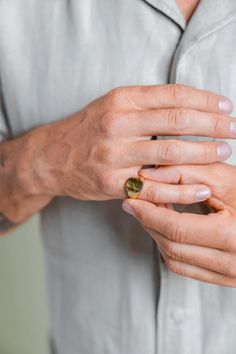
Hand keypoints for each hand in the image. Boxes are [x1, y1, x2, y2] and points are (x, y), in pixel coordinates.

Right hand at [32, 84, 233, 200]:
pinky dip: (181, 189)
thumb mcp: (111, 105)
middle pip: (176, 121)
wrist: (50, 157)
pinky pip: (154, 187)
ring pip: (170, 153)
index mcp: (120, 100)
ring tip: (224, 152)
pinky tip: (201, 188)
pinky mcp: (112, 184)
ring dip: (203, 153)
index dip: (204, 100)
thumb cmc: (87, 129)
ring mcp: (114, 155)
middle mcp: (117, 124)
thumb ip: (145, 104)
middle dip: (213, 125)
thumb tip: (187, 105)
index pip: (172, 95)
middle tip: (234, 129)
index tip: (225, 106)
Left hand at [122, 163, 235, 286]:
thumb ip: (186, 172)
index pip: (176, 229)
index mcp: (233, 236)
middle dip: (149, 222)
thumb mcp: (226, 179)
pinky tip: (167, 229)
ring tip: (152, 213)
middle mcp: (233, 263)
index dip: (148, 213)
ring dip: (157, 235)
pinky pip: (186, 268)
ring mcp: (231, 276)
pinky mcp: (226, 279)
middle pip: (172, 246)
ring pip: (175, 260)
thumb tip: (147, 175)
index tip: (131, 199)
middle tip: (137, 203)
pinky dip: (170, 248)